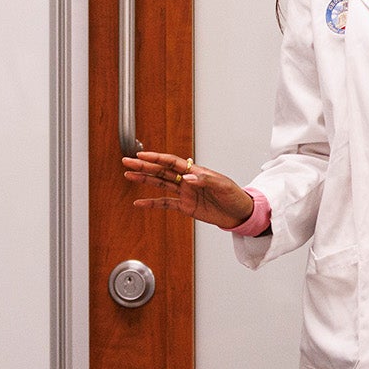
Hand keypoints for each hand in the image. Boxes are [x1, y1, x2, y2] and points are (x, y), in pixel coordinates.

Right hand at [123, 149, 255, 228]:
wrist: (241, 213)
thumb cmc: (235, 196)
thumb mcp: (223, 186)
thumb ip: (205, 180)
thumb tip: (187, 178)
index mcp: (196, 171)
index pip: (172, 162)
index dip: (157, 158)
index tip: (142, 155)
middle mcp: (187, 180)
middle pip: (162, 171)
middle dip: (144, 165)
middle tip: (128, 161)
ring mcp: (185, 193)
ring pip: (160, 184)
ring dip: (145, 179)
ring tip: (129, 175)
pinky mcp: (186, 207)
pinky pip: (165, 204)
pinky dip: (152, 203)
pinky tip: (140, 202)